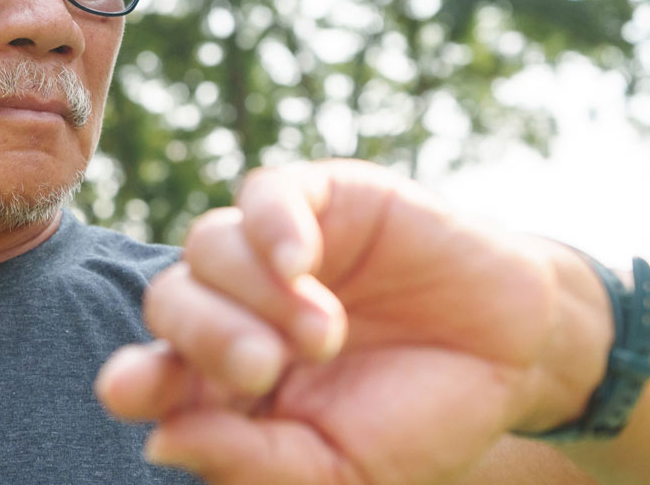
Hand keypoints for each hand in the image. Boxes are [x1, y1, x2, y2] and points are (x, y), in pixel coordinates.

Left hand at [95, 159, 608, 483]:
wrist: (516, 357)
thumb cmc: (420, 417)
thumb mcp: (341, 469)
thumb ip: (250, 462)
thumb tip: (160, 444)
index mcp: (228, 382)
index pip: (150, 372)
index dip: (134, 379)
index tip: (137, 389)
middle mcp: (239, 307)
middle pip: (169, 299)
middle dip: (202, 336)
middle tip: (263, 368)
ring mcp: (276, 249)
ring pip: (209, 244)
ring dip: (255, 293)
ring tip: (324, 332)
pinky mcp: (323, 196)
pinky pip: (266, 192)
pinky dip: (272, 224)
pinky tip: (303, 260)